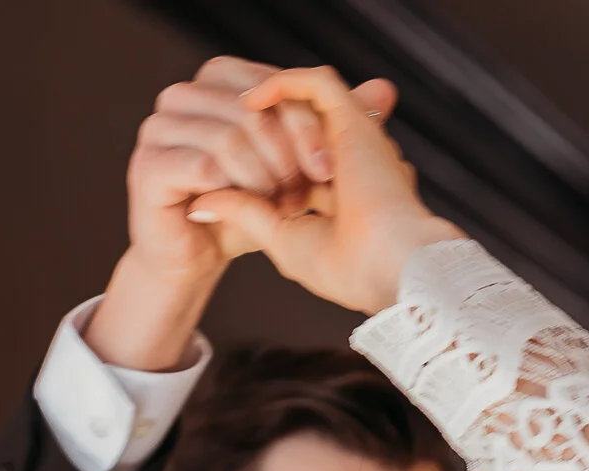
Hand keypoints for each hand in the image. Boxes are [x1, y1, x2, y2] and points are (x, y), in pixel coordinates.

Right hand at [90, 58, 400, 368]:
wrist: (200, 261)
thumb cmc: (250, 211)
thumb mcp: (303, 165)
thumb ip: (336, 123)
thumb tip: (384, 89)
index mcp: (222, 82)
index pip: (276, 84)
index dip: (306, 127)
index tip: (327, 172)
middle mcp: (187, 95)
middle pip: (254, 107)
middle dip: (287, 156)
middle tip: (302, 195)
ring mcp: (160, 127)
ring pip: (230, 134)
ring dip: (263, 178)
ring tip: (278, 207)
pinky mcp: (147, 167)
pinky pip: (202, 164)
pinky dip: (235, 191)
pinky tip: (247, 211)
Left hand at [188, 66, 463, 315]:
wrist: (389, 269)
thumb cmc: (347, 268)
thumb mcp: (281, 239)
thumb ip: (245, 213)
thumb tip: (198, 204)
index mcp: (338, 193)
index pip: (292, 160)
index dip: (254, 161)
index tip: (214, 172)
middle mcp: (349, 161)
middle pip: (297, 128)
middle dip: (256, 131)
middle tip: (212, 137)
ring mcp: (355, 139)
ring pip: (305, 103)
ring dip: (267, 110)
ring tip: (226, 116)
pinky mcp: (356, 121)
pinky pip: (317, 83)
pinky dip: (282, 85)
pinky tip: (248, 101)